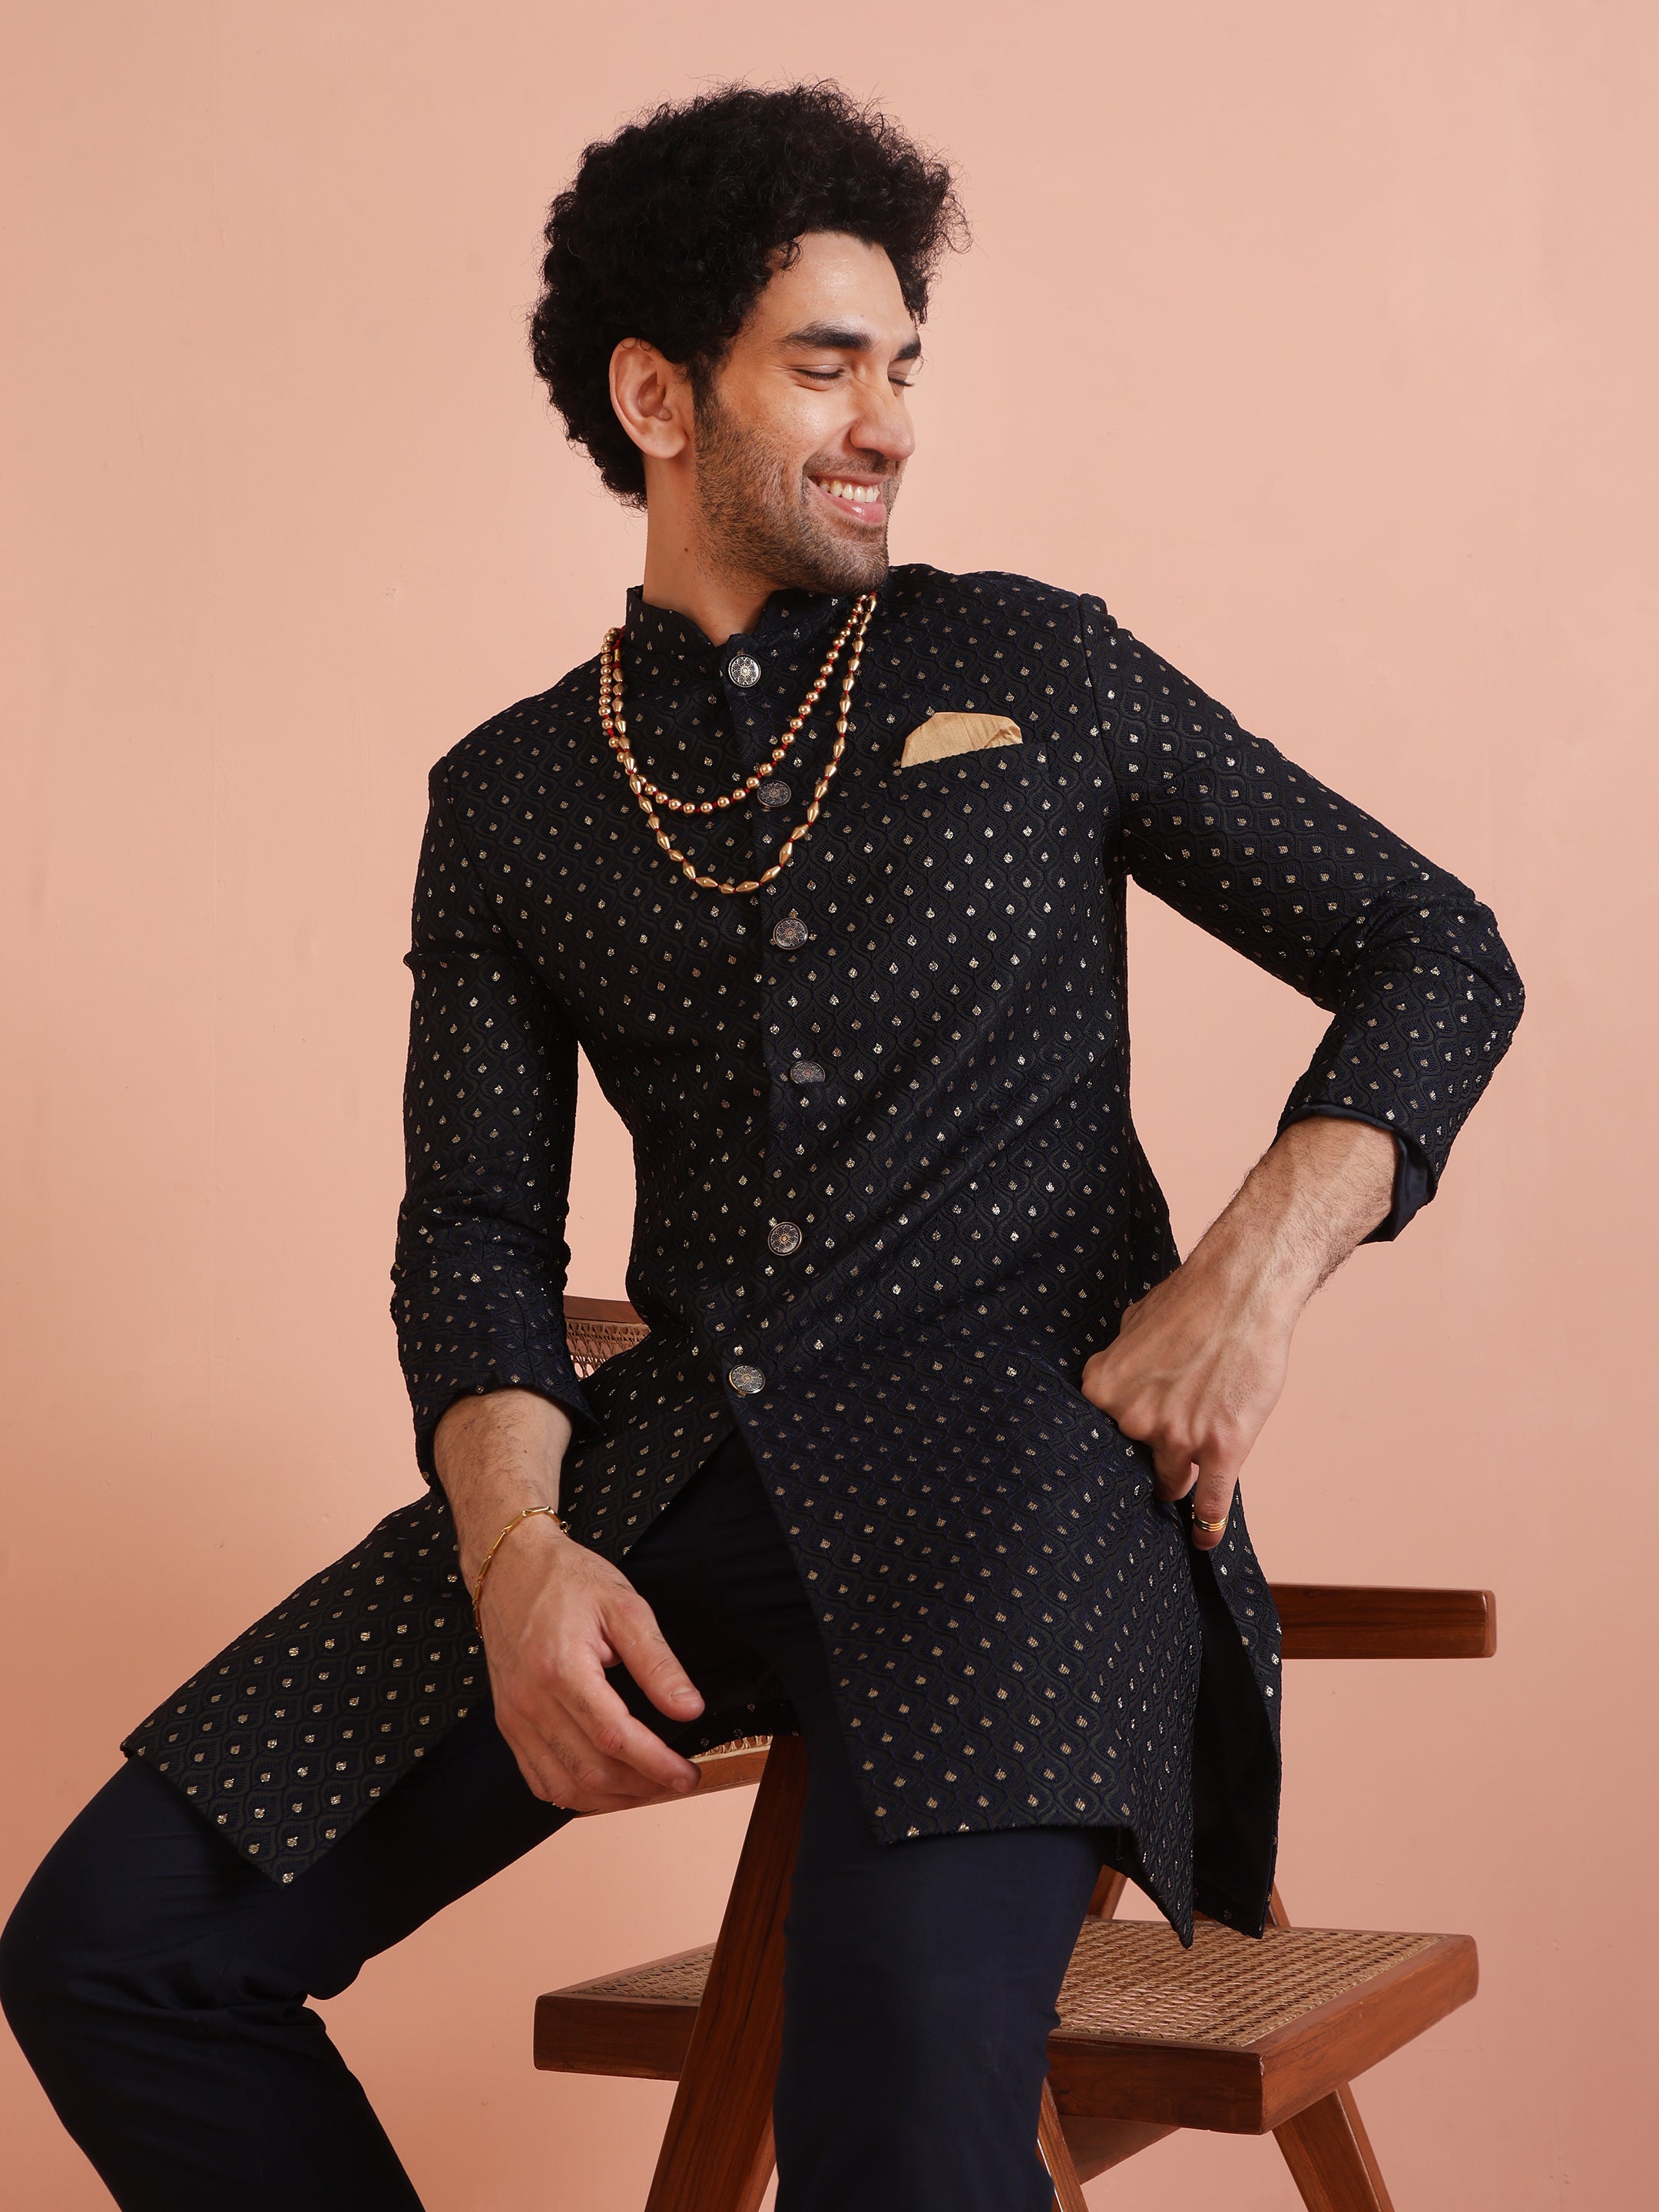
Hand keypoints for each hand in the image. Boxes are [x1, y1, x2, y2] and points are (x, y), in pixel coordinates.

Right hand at [474, 1513, 706, 1812]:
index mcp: (561, 1668)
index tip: (688, 1775)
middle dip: (643, 1787)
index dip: (656, 1764)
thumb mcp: (624, 1606)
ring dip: (613, 1800)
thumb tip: (689, 1709)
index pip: (615, 1737)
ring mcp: (515, 1717)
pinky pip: (539, 1779)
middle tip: (678, 1781)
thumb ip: (656, 1662)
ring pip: (565, 1787)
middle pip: (591, 1771)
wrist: (509, 1568)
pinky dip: (576, 1795)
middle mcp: (531, 1701)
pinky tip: (606, 1786)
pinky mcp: (509, 1724)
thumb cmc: (568, 1581)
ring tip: (650, 1788)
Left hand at [1080, 1252, 1296, 1549]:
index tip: (1116, 1458)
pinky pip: (1209, 1505)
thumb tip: (1115, 1381)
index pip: (1096, 1438)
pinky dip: (1207, 1527)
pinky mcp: (1221, 1448)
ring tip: (1184, 1481)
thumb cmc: (1190, 1298)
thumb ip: (1119, 1365)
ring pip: (1169, 1483)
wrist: (1242, 1289)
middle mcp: (1132, 1419)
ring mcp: (1176, 1437)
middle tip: (1153, 1464)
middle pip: (1130, 1464)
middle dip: (1143, 1462)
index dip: (1111, 1446)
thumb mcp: (1132, 1327)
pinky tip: (1204, 1541)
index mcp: (1102, 1390)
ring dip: (1178, 1480)